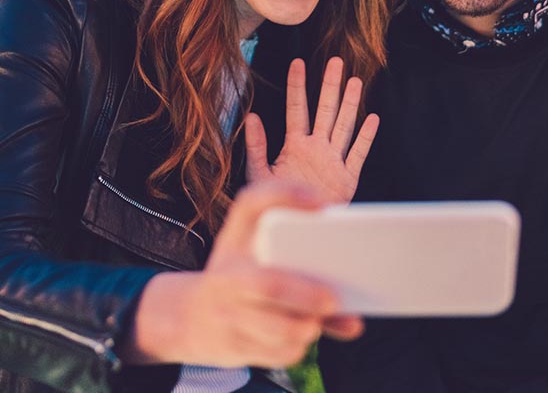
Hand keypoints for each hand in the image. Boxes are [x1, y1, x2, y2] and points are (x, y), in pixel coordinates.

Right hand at [123, 182, 362, 367]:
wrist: (192, 317)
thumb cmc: (246, 282)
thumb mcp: (261, 262)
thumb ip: (308, 271)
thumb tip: (355, 316)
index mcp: (236, 237)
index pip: (251, 203)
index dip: (286, 196)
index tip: (322, 205)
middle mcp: (227, 270)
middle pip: (268, 284)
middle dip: (304, 294)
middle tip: (333, 299)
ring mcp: (225, 310)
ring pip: (275, 326)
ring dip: (305, 327)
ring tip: (316, 322)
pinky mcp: (230, 344)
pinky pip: (275, 352)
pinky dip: (295, 348)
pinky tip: (298, 339)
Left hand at [244, 57, 379, 203]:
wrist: (294, 228)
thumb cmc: (276, 202)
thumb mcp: (260, 173)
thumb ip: (257, 146)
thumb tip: (251, 117)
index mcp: (295, 145)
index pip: (296, 109)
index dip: (297, 86)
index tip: (297, 62)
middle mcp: (316, 148)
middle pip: (325, 110)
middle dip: (330, 86)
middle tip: (335, 61)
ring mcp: (333, 160)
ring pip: (343, 126)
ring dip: (350, 104)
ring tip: (354, 81)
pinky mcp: (346, 178)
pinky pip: (357, 154)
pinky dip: (365, 137)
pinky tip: (372, 119)